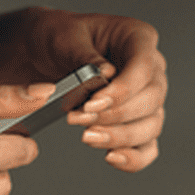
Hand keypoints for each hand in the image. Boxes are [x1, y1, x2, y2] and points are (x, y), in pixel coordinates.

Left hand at [40, 9, 167, 171]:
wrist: (42, 55)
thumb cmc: (57, 37)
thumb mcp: (64, 36)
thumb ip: (85, 56)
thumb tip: (106, 75)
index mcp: (138, 38)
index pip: (144, 66)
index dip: (123, 89)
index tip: (93, 102)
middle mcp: (149, 68)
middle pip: (152, 98)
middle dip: (116, 114)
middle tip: (80, 118)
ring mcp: (145, 98)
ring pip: (152, 124)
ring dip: (120, 136)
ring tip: (87, 136)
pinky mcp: (135, 123)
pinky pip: (147, 147)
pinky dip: (133, 157)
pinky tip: (111, 156)